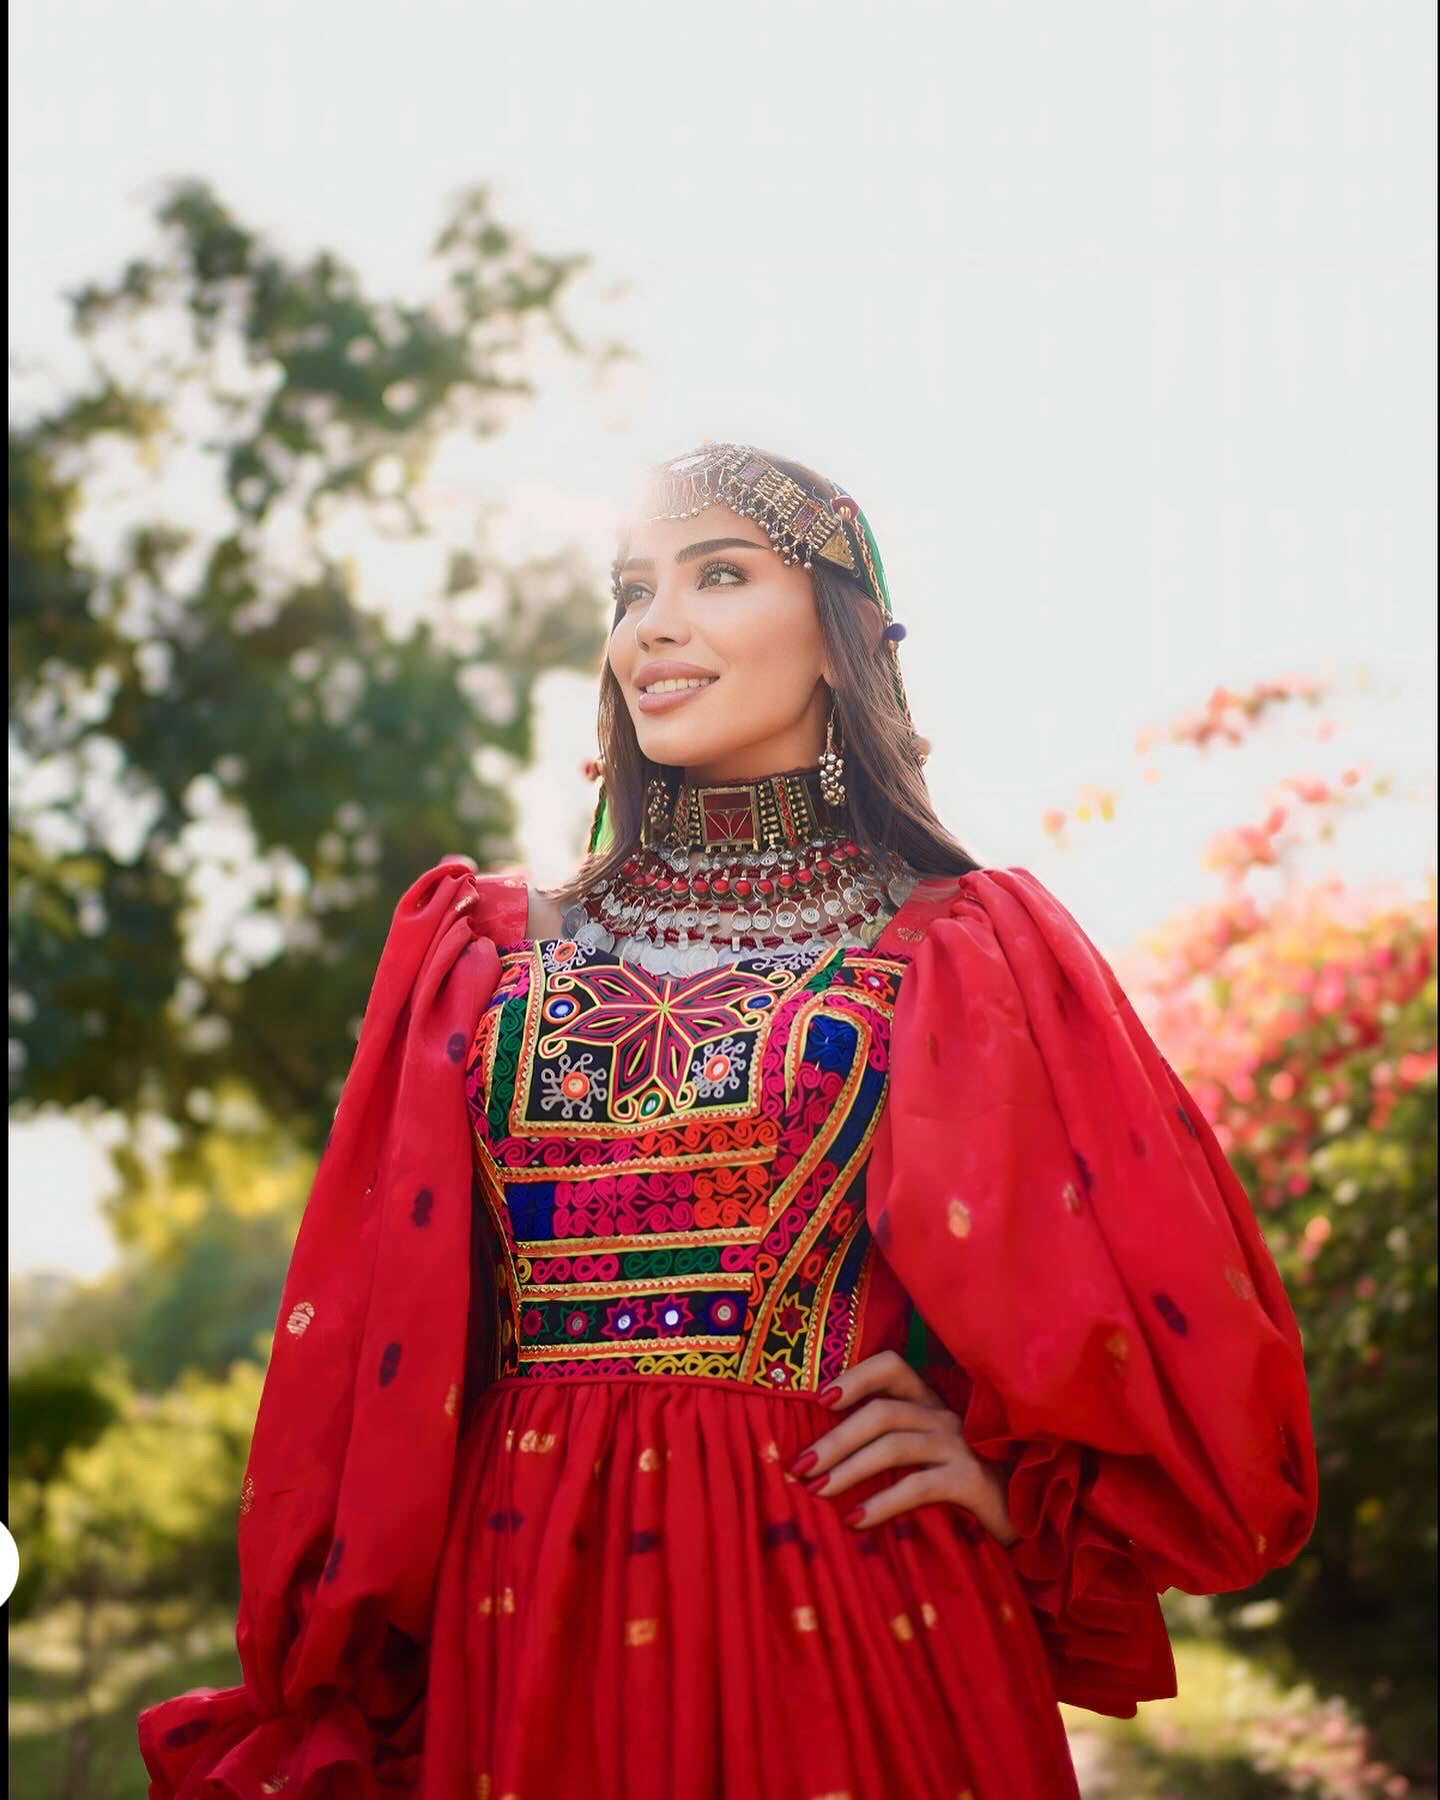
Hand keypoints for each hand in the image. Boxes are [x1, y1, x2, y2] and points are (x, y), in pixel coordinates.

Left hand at [789, 1350, 1018, 1543]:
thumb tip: (825, 1456)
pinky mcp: (973, 1481)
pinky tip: (856, 1521)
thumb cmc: (963, 1489)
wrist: (1025, 1523)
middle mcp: (945, 1416)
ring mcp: (962, 1446)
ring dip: (850, 1467)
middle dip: (835, 1438)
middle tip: (799, 1466)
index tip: (820, 1402)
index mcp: (931, 1403)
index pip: (892, 1366)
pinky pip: (920, 1486)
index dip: (854, 1377)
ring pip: (895, 1444)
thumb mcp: (926, 1457)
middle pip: (882, 1411)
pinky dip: (883, 1502)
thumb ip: (889, 1445)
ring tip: (817, 1491)